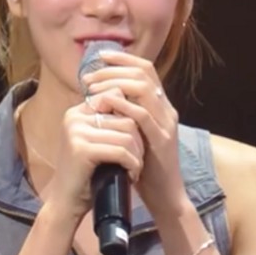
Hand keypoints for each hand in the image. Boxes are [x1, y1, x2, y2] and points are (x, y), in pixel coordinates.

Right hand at [46, 88, 145, 220]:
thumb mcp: (97, 142)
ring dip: (138, 154)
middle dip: (139, 141)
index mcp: (77, 112)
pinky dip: (133, 164)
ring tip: (135, 168)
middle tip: (138, 160)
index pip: (116, 97)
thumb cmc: (86, 174)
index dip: (133, 118)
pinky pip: (121, 151)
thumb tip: (137, 104)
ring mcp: (76, 132)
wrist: (66, 204)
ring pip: (127, 134)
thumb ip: (110, 123)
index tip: (135, 142)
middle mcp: (74, 117)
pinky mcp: (81, 150)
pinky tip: (131, 175)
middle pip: (126, 117)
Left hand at [80, 51, 187, 214]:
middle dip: (113, 69)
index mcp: (161, 106)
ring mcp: (166, 124)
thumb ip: (124, 116)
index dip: (122, 59)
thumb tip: (100, 97)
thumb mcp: (133, 135)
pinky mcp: (161, 140)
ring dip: (114, 84)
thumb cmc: (144, 167)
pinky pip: (142, 115)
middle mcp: (167, 110)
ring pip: (144, 88)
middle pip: (143, 73)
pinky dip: (121, 106)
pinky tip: (104, 106)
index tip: (98, 57)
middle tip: (89, 76)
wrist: (165, 197)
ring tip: (92, 89)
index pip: (145, 69)